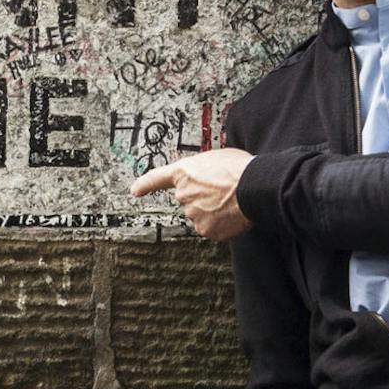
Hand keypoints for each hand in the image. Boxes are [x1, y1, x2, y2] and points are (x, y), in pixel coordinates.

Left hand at [131, 148, 254, 241]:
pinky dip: (220, 223)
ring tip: (231, 201)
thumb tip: (207, 177)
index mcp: (184, 172)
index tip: (135, 191)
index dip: (145, 185)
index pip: (156, 179)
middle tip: (222, 191)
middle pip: (188, 199)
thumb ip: (203, 170)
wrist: (253, 188)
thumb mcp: (216, 158)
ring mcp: (193, 214)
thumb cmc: (239, 168)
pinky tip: (232, 214)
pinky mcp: (205, 230)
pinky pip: (211, 227)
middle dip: (202, 197)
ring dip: (212, 210)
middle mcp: (183, 194)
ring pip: (200, 214)